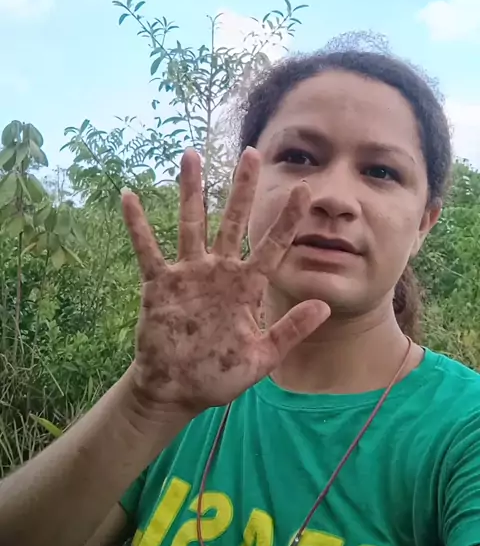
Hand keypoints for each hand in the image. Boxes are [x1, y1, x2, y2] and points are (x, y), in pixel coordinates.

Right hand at [122, 147, 329, 415]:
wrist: (177, 391)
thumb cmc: (219, 376)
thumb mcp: (261, 358)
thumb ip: (290, 331)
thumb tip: (324, 305)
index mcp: (246, 287)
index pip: (272, 246)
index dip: (288, 219)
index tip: (304, 189)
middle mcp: (219, 272)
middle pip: (233, 221)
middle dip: (242, 188)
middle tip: (251, 153)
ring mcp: (189, 275)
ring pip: (192, 223)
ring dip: (191, 190)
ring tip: (192, 155)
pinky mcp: (160, 285)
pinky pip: (147, 249)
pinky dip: (137, 225)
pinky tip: (129, 196)